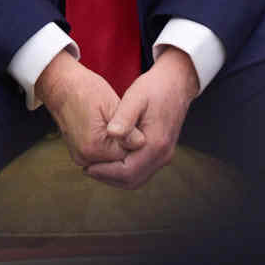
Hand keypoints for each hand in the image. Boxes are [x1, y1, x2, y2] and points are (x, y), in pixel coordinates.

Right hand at [37, 51, 139, 167]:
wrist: (62, 88)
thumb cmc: (87, 91)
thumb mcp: (112, 105)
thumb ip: (128, 129)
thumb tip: (142, 144)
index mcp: (94, 147)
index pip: (129, 155)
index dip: (137, 141)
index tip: (140, 126)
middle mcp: (85, 157)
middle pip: (120, 161)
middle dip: (129, 146)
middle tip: (133, 126)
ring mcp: (81, 158)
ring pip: (112, 161)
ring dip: (120, 147)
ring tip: (122, 128)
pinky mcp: (79, 155)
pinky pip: (102, 157)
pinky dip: (110, 148)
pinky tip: (113, 133)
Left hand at [85, 47, 196, 190]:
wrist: (177, 83)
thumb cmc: (154, 88)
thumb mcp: (136, 97)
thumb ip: (124, 117)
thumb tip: (111, 134)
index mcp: (156, 144)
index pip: (128, 172)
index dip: (105, 172)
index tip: (86, 167)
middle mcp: (163, 155)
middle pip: (132, 181)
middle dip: (108, 178)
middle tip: (88, 169)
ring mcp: (164, 156)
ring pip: (137, 178)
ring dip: (115, 176)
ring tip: (96, 166)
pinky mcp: (162, 152)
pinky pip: (141, 170)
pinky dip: (124, 171)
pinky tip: (110, 160)